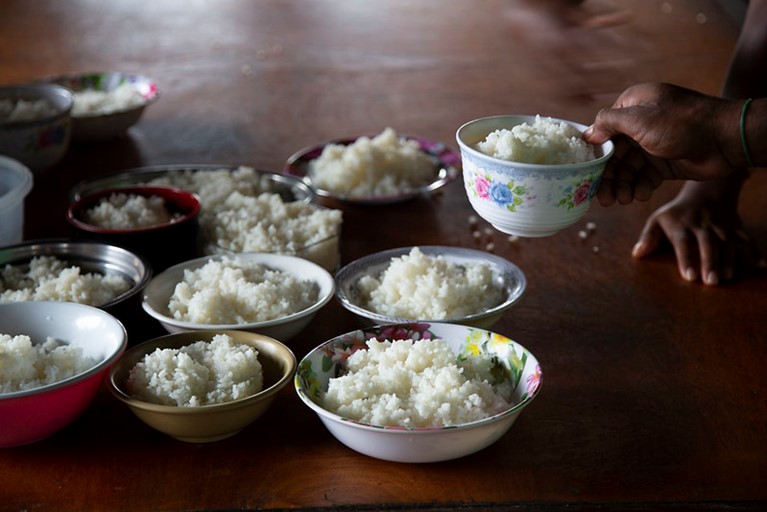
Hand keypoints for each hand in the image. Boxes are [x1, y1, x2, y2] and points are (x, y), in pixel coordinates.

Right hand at [584, 83, 739, 204]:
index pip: (603, 132)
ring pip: (628, 169)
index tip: (584, 174)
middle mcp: (639, 125)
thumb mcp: (639, 118)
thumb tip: (587, 134)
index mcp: (632, 107)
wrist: (723, 140)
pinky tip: (640, 195)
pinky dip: (640, 187)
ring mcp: (652, 145)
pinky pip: (644, 177)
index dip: (594, 155)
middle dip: (608, 177)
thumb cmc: (681, 123)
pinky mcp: (664, 163)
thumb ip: (609, 123)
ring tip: (622, 200)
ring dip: (623, 185)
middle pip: (614, 155)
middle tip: (603, 198)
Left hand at [631, 177, 763, 284]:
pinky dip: (754, 252)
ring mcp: (721, 227)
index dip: (686, 259)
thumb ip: (648, 237)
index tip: (689, 276)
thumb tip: (637, 254)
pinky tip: (761, 266)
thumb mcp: (658, 219)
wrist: (706, 191)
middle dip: (710, 262)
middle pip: (708, 244)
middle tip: (711, 282)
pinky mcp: (736, 228)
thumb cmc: (677, 213)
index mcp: (682, 225)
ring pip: (728, 243)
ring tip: (728, 278)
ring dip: (730, 260)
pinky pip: (746, 240)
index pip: (683, 243)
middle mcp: (703, 226)